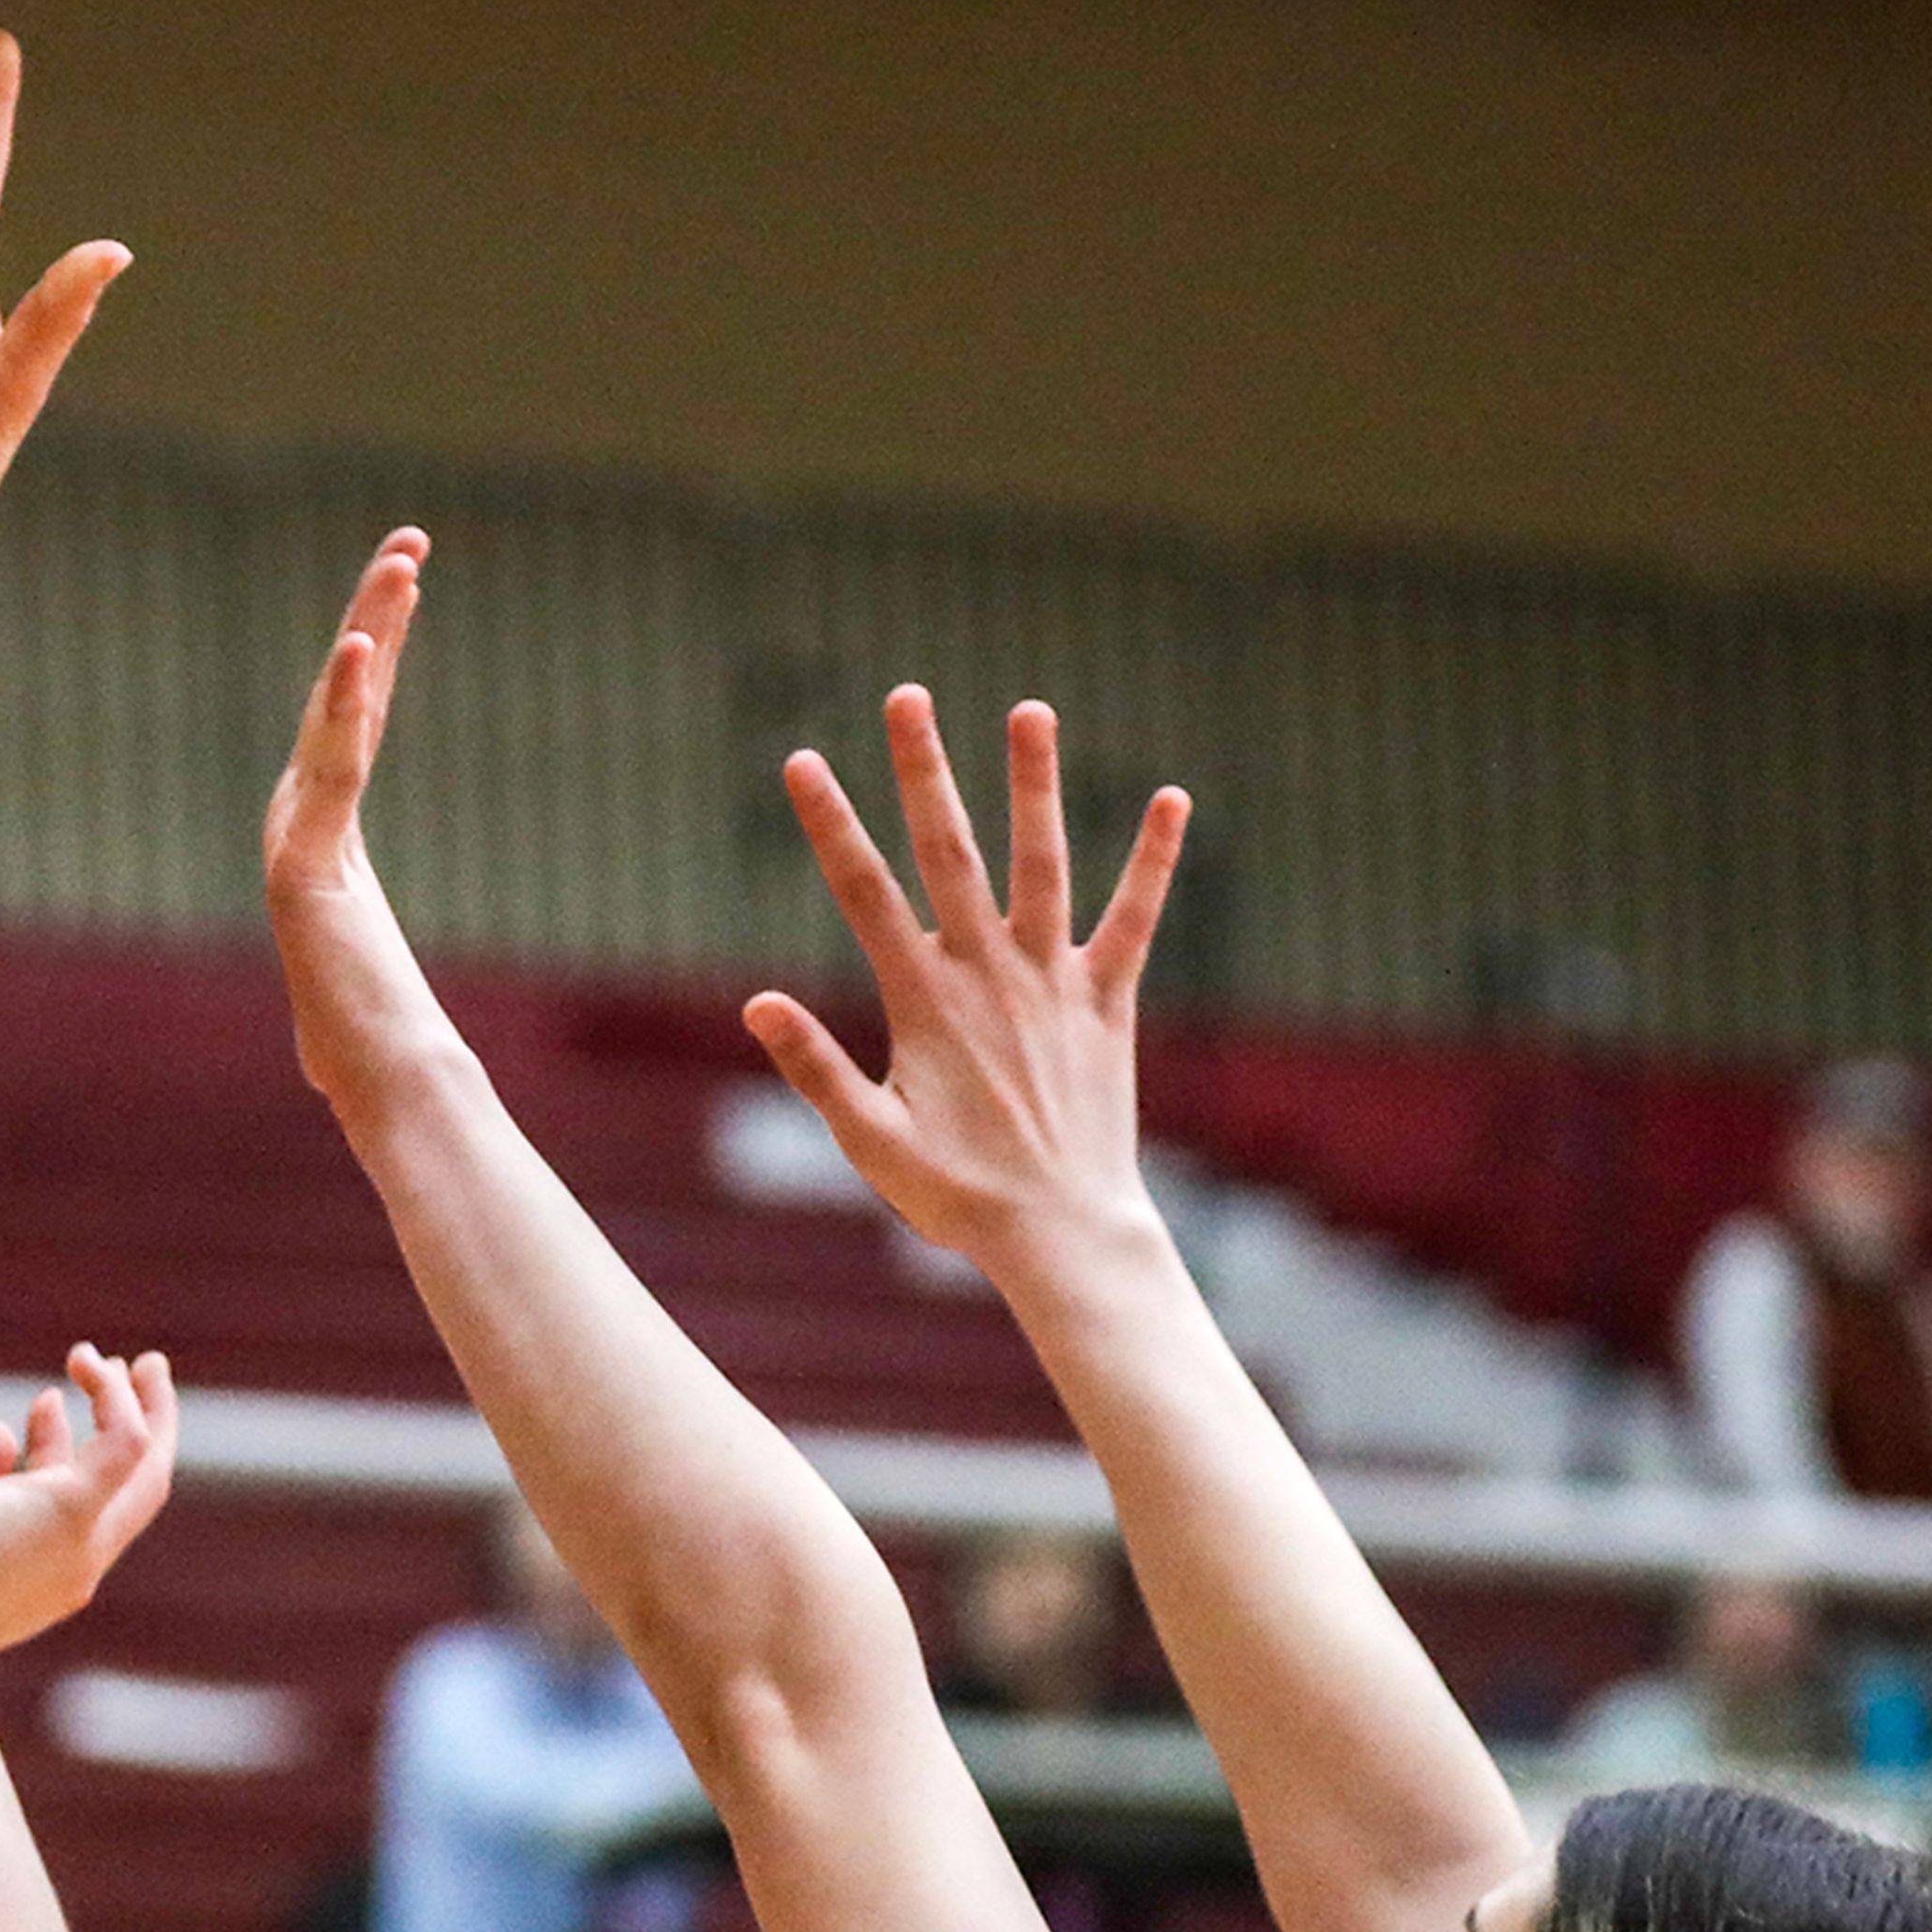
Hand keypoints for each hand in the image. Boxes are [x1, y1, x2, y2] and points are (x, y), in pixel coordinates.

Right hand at [263, 530, 449, 1103]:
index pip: (358, 719)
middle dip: (378, 611)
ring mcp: (299, 838)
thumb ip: (352, 958)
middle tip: (412, 537)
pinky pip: (332, 768)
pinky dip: (339, 704)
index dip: (379, 646)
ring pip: (340, 714)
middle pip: (347, 696)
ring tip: (405, 561)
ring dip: (372, 631)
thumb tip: (355, 1002)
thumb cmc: (374, 1040)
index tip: (406, 577)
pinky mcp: (304, 865)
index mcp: (325, 832)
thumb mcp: (363, 972)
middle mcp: (304, 822)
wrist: (382, 1081)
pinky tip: (361, 646)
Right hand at [741, 696, 1190, 1284]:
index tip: (801, 761)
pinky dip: (1153, 861)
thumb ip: (817, 1068)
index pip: (865, 894)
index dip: (831, 825)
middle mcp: (991, 974)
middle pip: (951, 852)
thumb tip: (758, 1003)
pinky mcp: (1109, 1003)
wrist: (1064, 1235)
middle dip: (923, 770)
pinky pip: (1136, 919)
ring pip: (1044, 864)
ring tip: (1029, 709)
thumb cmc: (957, 1198)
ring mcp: (1055, 983)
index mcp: (924, 1002)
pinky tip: (1174, 799)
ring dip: (1035, 785)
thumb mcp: (870, 1140)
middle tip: (906, 696)